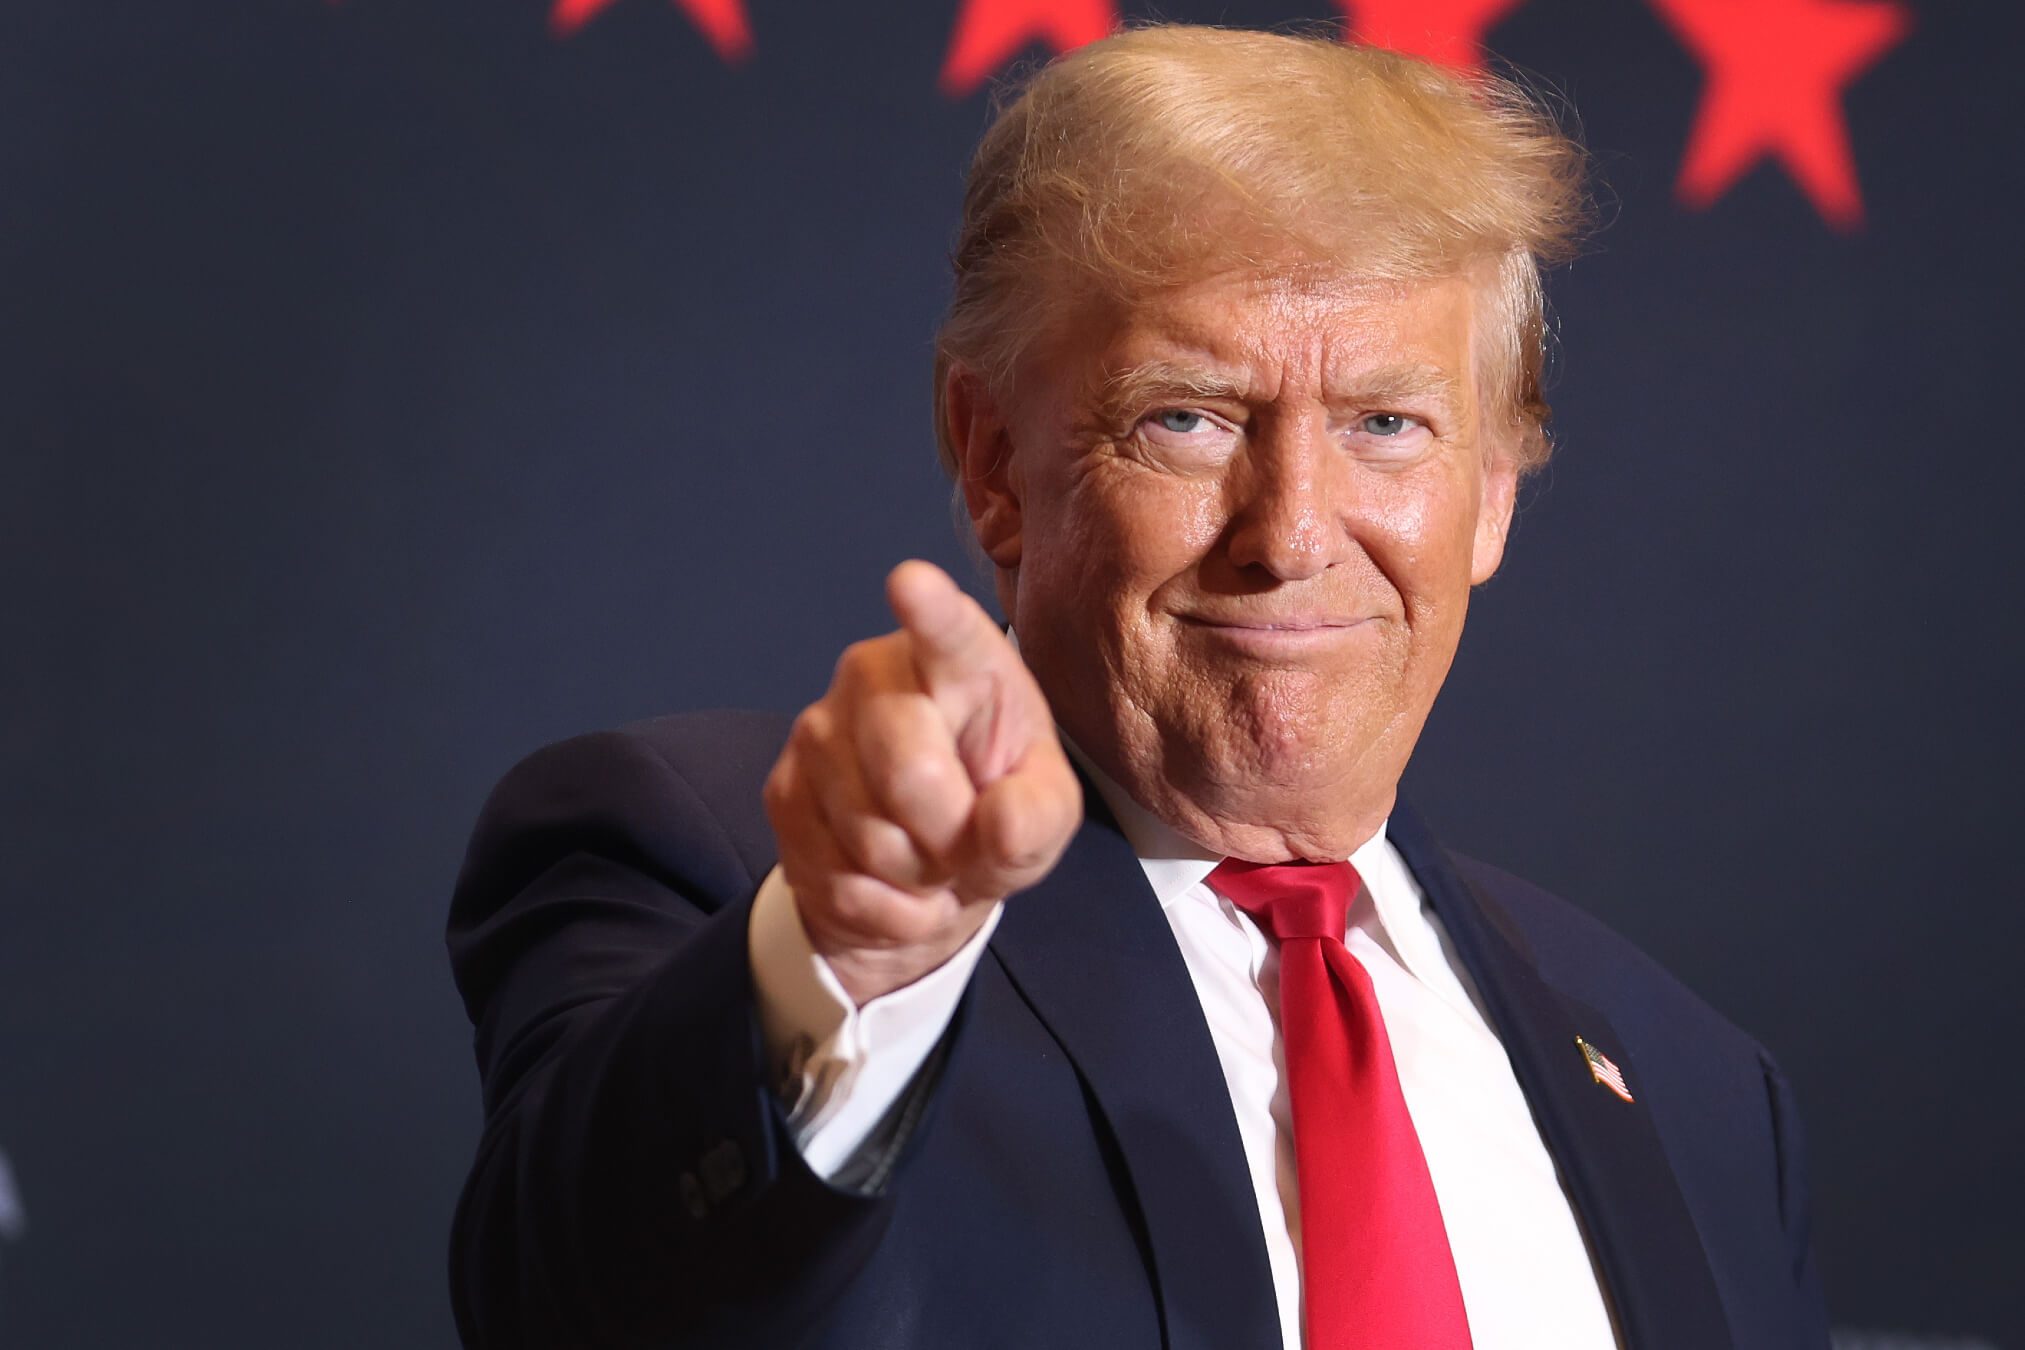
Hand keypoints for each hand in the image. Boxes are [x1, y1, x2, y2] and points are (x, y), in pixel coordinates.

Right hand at [763, 560, 1081, 1004]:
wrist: (924, 869)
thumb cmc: (995, 811)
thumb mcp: (1044, 815)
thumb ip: (1038, 815)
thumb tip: (1001, 823)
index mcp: (958, 661)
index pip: (947, 633)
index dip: (930, 611)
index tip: (911, 581)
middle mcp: (875, 676)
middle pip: (910, 774)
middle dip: (951, 838)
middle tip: (966, 842)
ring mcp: (817, 732)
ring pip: (872, 840)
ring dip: (918, 879)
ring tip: (931, 859)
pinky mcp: (781, 793)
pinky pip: (840, 882)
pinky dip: (885, 910)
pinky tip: (893, 883)